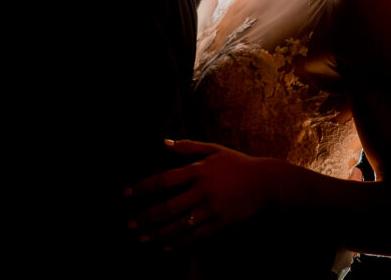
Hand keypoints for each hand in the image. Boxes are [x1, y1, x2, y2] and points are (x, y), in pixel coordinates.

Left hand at [126, 139, 280, 248]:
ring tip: (142, 239)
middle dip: (146, 218)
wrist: (265, 182)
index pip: (164, 180)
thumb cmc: (236, 163)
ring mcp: (212, 209)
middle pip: (168, 208)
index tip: (125, 193)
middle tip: (129, 225)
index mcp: (198, 170)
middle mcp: (203, 191)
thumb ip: (188, 146)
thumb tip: (162, 142)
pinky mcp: (220, 222)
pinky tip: (166, 248)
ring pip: (180, 226)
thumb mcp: (214, 149)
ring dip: (158, 235)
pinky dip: (179, 244)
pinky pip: (196, 236)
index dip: (142, 187)